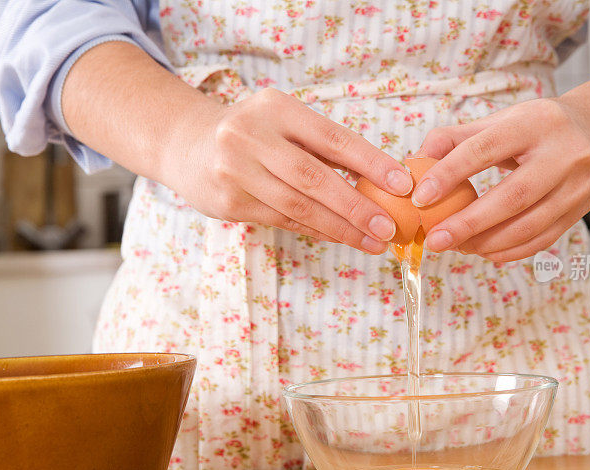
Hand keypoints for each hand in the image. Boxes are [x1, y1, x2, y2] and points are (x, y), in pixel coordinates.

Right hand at [167, 88, 413, 253]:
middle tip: (389, 227)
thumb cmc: (253, 133)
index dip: (371, 162)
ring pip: (298, 205)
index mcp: (276, 108)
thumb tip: (382, 180)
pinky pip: (282, 219)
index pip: (332, 138)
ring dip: (340, 228)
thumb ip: (323, 147)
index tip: (402, 184)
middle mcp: (251, 136)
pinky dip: (316, 230)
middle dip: (357, 206)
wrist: (187, 145)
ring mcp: (235, 170)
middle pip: (314, 177)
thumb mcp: (283, 122)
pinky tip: (340, 237)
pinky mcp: (227, 202)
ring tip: (372, 241)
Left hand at [411, 98, 589, 261]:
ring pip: (529, 225)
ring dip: (486, 243)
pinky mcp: (581, 211)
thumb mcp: (499, 121)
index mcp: (535, 124)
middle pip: (512, 197)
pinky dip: (509, 251)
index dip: (449, 174)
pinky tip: (483, 251)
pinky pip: (541, 240)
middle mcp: (563, 154)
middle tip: (435, 239)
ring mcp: (577, 186)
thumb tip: (415, 162)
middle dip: (468, 223)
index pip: (485, 149)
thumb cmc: (535, 128)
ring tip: (456, 247)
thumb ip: (455, 138)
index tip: (420, 197)